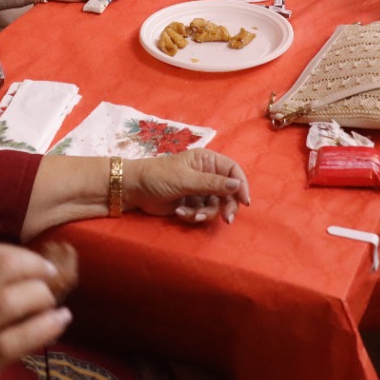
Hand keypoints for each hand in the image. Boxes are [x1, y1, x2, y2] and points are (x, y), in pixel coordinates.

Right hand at [0, 243, 71, 379]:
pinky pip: (16, 340)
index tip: (35, 261)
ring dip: (40, 295)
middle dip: (34, 267)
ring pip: (12, 300)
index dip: (19, 254)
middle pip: (4, 269)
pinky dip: (43, 327)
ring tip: (51, 302)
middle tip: (49, 275)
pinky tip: (59, 321)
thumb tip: (9, 277)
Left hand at [126, 148, 250, 223]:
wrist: (134, 190)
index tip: (245, 201)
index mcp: (207, 160)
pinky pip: (202, 213)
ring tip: (192, 215)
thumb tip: (237, 185)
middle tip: (227, 219)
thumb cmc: (158, 176)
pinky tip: (179, 213)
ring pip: (215, 205)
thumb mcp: (186, 179)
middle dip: (227, 206)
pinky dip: (193, 215)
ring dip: (206, 213)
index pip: (232, 171)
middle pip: (228, 192)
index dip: (241, 185)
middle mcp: (206, 174)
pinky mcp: (191, 204)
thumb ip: (212, 184)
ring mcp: (198, 190)